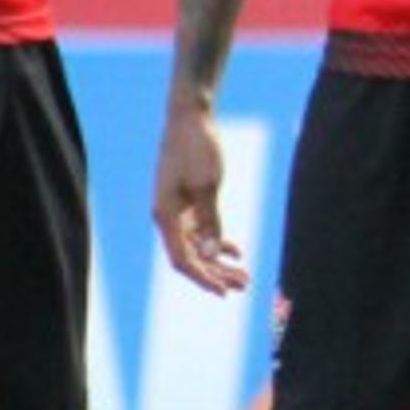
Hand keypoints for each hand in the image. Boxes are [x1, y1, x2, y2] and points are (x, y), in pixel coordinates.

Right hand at [154, 103, 248, 296]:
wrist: (190, 117)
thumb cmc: (196, 147)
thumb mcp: (208, 185)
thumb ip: (211, 221)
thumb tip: (213, 255)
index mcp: (165, 215)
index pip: (181, 259)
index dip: (202, 278)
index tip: (223, 292)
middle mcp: (167, 217)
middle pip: (191, 258)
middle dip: (216, 274)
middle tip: (244, 285)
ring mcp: (177, 211)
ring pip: (198, 247)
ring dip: (220, 262)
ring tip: (244, 275)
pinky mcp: (188, 203)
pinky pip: (202, 232)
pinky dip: (218, 242)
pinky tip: (237, 251)